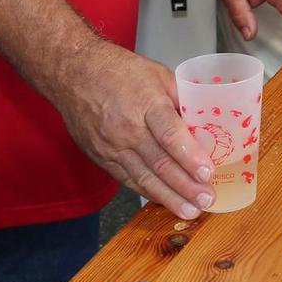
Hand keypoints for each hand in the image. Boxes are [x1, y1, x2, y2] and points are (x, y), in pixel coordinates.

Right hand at [50, 41, 214, 218]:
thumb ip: (181, 99)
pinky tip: (166, 201)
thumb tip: (203, 123)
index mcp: (145, 103)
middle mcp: (127, 129)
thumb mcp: (158, 74)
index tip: (207, 173)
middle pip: (159, 162)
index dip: (189, 156)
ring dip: (170, 197)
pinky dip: (148, 193)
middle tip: (207, 200)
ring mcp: (111, 147)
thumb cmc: (119, 71)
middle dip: (186, 185)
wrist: (74, 75)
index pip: (169, 134)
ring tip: (190, 211)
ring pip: (144, 178)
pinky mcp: (101, 158)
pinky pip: (128, 180)